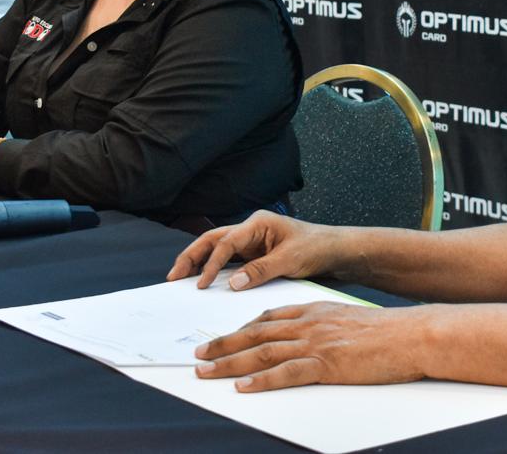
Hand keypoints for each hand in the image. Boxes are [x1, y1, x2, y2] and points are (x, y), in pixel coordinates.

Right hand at [167, 211, 343, 289]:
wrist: (333, 250)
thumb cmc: (316, 247)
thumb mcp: (290, 260)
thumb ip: (261, 271)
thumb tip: (232, 283)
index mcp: (258, 223)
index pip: (226, 242)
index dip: (211, 263)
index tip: (201, 283)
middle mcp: (250, 229)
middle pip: (212, 240)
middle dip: (192, 256)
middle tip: (173, 276)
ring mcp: (251, 241)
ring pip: (217, 249)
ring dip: (198, 262)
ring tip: (179, 278)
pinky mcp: (253, 254)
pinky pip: (228, 261)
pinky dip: (214, 269)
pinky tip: (202, 281)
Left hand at [193, 301, 427, 391]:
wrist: (410, 334)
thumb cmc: (386, 331)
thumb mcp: (348, 319)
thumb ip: (324, 325)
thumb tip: (311, 338)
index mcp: (314, 311)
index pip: (268, 319)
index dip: (241, 329)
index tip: (223, 337)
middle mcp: (309, 324)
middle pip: (256, 334)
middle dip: (223, 344)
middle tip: (199, 354)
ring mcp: (316, 344)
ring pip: (262, 353)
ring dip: (229, 363)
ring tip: (206, 372)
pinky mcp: (326, 365)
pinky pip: (286, 374)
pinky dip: (261, 381)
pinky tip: (242, 387)